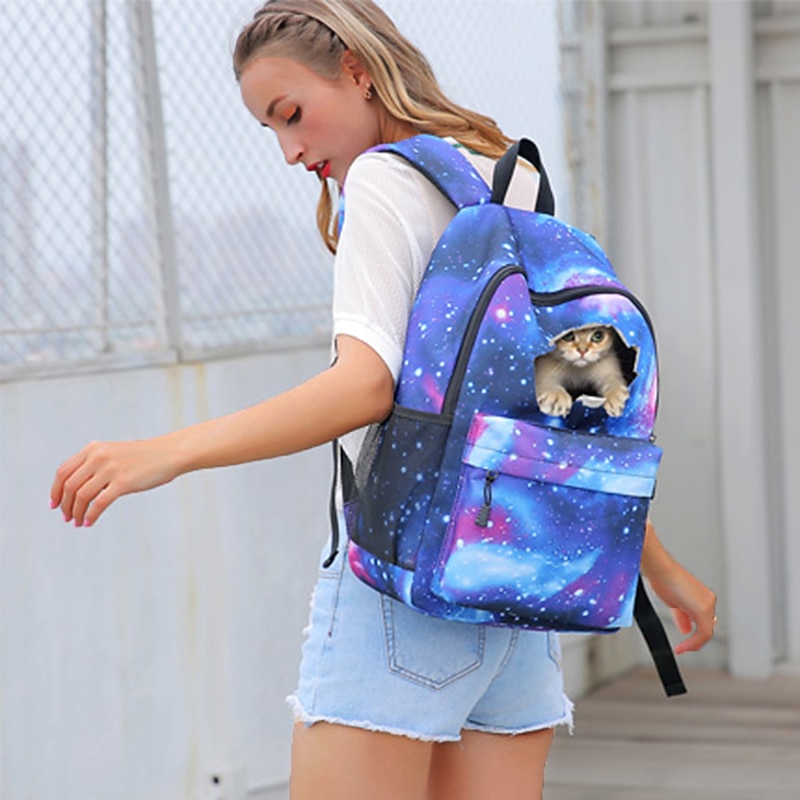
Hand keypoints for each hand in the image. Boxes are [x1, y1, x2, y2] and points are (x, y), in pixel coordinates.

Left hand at [51, 438, 179, 526]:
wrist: (169, 454)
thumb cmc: (143, 457)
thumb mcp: (114, 454)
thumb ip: (95, 464)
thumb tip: (76, 488)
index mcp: (93, 449)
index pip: (63, 472)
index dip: (55, 490)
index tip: (54, 505)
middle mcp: (99, 457)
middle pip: (69, 486)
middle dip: (65, 505)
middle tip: (67, 517)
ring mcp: (111, 469)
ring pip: (82, 496)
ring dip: (76, 512)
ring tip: (77, 522)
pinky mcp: (123, 482)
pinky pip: (99, 503)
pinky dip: (90, 515)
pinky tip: (89, 522)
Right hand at [646, 560, 717, 654]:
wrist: (660, 569)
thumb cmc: (662, 578)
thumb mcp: (673, 600)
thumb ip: (682, 615)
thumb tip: (686, 628)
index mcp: (702, 596)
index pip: (703, 618)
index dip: (693, 630)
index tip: (684, 635)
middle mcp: (708, 600)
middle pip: (706, 625)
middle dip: (694, 637)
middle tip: (684, 646)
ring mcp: (707, 605)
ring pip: (706, 631)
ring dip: (694, 642)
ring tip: (683, 648)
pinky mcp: (702, 611)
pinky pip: (703, 634)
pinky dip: (693, 643)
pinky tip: (683, 647)